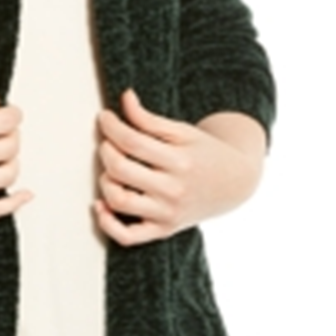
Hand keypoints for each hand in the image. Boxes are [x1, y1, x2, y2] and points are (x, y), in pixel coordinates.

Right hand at [0, 94, 31, 218]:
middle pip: (8, 148)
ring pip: (5, 176)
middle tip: (3, 132)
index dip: (14, 115)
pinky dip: (13, 204)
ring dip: (12, 163)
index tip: (11, 114)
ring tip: (0, 156)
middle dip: (13, 136)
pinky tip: (24, 195)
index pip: (3, 121)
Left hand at [94, 89, 264, 245]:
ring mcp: (168, 214)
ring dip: (105, 182)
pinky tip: (101, 205)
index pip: (133, 142)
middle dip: (105, 151)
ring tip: (111, 171)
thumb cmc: (204, 154)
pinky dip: (107, 224)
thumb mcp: (182, 132)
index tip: (104, 117)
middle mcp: (173, 190)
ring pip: (119, 201)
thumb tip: (125, 98)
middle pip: (121, 170)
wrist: (234, 184)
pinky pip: (127, 237)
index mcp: (180, 161)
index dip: (111, 127)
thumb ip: (149, 119)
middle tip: (107, 143)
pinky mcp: (163, 231)